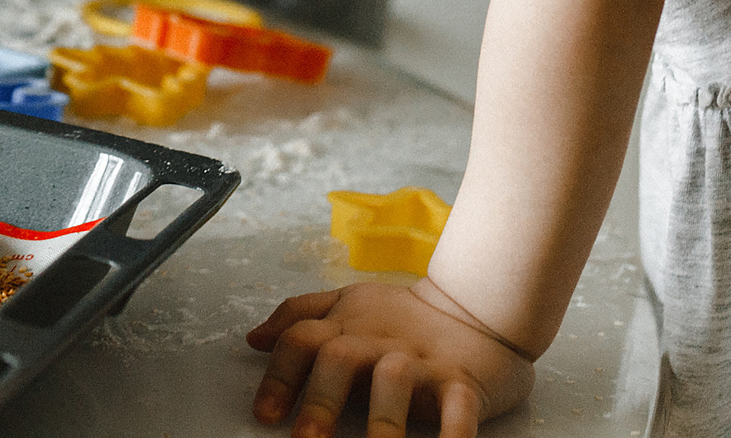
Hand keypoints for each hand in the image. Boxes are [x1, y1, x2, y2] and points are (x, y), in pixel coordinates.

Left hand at [250, 280, 533, 436]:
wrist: (476, 306)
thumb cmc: (402, 317)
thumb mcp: (347, 305)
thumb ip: (300, 318)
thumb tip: (254, 339)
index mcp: (347, 325)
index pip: (302, 340)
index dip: (280, 375)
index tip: (264, 415)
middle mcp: (379, 341)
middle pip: (340, 358)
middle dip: (321, 399)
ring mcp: (420, 361)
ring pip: (396, 382)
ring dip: (382, 420)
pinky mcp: (462, 381)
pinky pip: (459, 408)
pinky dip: (452, 435)